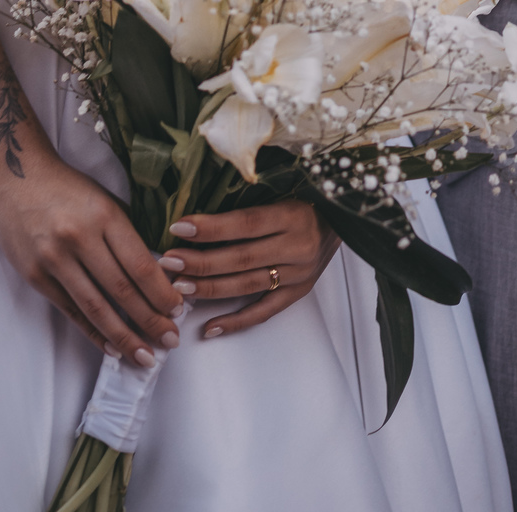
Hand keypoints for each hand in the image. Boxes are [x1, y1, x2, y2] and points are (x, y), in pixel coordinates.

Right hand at [0, 155, 184, 366]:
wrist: (15, 179)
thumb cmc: (69, 189)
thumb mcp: (105, 201)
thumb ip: (127, 236)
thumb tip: (159, 277)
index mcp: (104, 215)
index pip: (139, 264)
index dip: (161, 292)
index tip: (179, 311)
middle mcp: (79, 238)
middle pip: (121, 290)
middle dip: (150, 320)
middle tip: (171, 341)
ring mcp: (54, 259)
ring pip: (96, 307)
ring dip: (123, 336)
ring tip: (145, 355)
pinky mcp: (35, 275)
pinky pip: (70, 310)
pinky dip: (92, 331)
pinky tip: (110, 346)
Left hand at [158, 199, 339, 338]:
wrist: (347, 216)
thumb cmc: (308, 196)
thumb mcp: (286, 187)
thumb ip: (251, 199)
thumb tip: (203, 209)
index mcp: (292, 215)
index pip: (245, 223)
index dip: (211, 227)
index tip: (179, 227)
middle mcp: (296, 247)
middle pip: (241, 258)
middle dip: (200, 261)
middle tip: (169, 262)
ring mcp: (298, 274)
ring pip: (247, 285)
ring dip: (210, 288)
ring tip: (179, 288)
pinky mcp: (299, 293)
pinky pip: (264, 311)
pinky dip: (236, 322)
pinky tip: (210, 327)